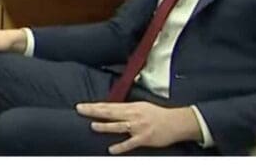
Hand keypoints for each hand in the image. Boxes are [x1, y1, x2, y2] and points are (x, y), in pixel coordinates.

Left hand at [76, 101, 201, 154]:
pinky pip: (130, 143)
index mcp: (132, 107)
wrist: (175, 122)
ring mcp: (138, 127)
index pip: (110, 106)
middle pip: (110, 112)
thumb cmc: (158, 115)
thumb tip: (113, 111)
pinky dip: (120, 146)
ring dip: (105, 126)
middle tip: (80, 109)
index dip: (95, 106)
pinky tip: (111, 149)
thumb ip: (127, 110)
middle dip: (94, 111)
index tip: (83, 106)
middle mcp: (133, 115)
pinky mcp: (144, 138)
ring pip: (118, 126)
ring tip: (93, 125)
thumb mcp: (141, 107)